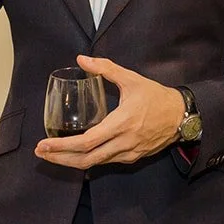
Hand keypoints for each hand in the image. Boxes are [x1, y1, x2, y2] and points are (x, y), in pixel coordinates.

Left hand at [35, 55, 185, 169]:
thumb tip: (81, 59)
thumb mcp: (131, 79)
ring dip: (71, 161)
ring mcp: (128, 153)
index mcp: (121, 123)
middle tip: (41, 153)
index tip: (44, 144)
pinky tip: (76, 155)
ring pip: (95, 164)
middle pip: (86, 159)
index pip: (87, 142)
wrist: (183, 116)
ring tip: (52, 155)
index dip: (63, 146)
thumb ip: (105, 69)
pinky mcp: (133, 158)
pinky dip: (87, 160)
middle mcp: (124, 143)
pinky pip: (106, 162)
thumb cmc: (156, 97)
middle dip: (60, 158)